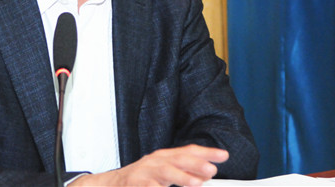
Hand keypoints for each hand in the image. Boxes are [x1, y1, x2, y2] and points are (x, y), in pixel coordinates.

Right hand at [69, 144, 228, 186]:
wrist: (111, 185)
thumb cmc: (142, 179)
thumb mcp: (165, 173)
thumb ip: (185, 173)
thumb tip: (207, 174)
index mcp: (165, 157)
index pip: (188, 151)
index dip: (206, 152)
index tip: (224, 155)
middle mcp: (155, 162)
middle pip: (178, 159)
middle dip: (196, 164)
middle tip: (212, 170)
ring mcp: (144, 173)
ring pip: (165, 173)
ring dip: (181, 177)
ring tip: (196, 183)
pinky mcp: (134, 183)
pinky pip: (148, 186)